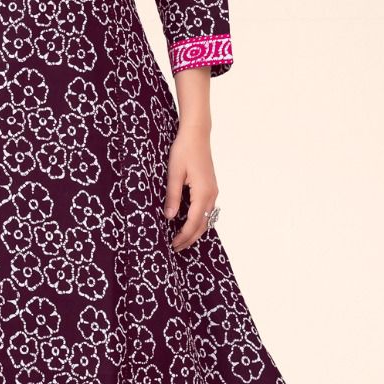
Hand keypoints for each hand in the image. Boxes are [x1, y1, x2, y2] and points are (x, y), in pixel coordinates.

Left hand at [163, 124, 217, 252]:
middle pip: (203, 224)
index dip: (184, 236)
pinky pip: (208, 210)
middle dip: (190, 238)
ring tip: (182, 239)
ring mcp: (213, 191)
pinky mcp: (211, 187)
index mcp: (203, 193)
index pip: (194, 222)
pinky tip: (189, 223)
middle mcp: (212, 194)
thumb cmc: (184, 151)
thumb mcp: (174, 174)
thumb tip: (170, 217)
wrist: (197, 135)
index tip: (173, 245)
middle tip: (176, 248)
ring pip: (207, 219)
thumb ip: (173, 196)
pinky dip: (200, 221)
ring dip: (195, 231)